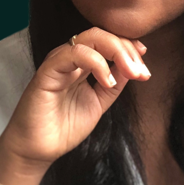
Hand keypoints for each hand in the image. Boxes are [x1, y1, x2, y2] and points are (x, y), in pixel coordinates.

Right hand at [0, 27, 149, 166]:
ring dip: (117, 52)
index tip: (145, 67)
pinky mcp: (47, 71)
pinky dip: (96, 63)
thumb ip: (113, 85)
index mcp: (80, 65)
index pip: (106, 42)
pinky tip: (107, 81)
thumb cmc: (63, 128)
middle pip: (101, 35)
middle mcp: (69, 59)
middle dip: (126, 49)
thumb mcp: (99, 104)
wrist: (38, 149)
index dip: (128, 48)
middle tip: (141, 71)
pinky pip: (73, 53)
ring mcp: (58, 63)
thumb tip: (134, 67)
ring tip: (131, 73)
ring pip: (89, 38)